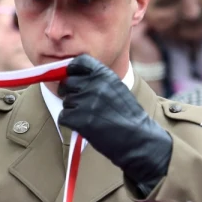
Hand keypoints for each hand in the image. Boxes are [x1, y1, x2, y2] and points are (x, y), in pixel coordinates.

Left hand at [58, 54, 172, 190]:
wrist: (137, 139)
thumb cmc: (128, 116)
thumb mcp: (117, 88)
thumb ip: (98, 81)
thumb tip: (73, 77)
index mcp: (105, 74)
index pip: (79, 62)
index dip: (73, 70)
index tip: (73, 77)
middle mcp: (94, 85)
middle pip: (68, 83)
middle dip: (70, 93)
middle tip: (80, 103)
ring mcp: (86, 101)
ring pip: (66, 102)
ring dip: (73, 110)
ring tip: (90, 118)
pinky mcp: (79, 119)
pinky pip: (63, 116)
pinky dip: (70, 122)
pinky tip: (84, 126)